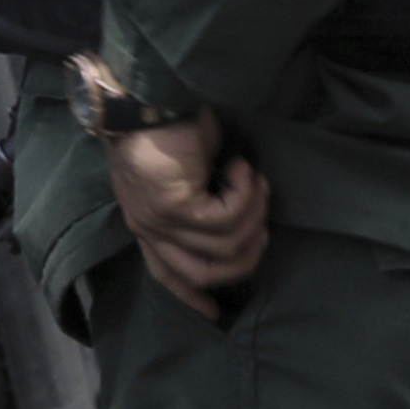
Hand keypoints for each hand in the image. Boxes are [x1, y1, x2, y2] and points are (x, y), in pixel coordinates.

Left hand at [101, 105, 271, 312]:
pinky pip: (226, 219)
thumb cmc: (170, 126)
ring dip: (253, 213)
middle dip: (245, 256)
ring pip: (224, 244)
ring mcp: (159, 221)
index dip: (192, 297)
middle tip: (263, 227)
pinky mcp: (173, 207)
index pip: (166, 275)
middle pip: (202, 273)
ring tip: (253, 181)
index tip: (216, 312)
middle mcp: (148, 228)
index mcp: (146, 224)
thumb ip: (200, 203)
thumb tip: (240, 219)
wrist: (150, 96)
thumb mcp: (187, 174)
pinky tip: (240, 168)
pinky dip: (244, 195)